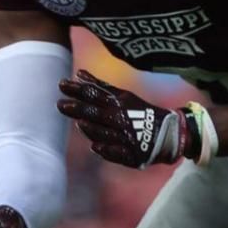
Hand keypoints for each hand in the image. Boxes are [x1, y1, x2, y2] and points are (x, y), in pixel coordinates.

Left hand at [56, 70, 188, 167]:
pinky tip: (95, 147)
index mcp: (118, 104)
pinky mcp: (130, 154)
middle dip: (79, 108)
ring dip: (92, 128)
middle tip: (60, 105)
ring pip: (106, 133)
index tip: (62, 84)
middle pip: (97, 113)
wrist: (168, 133)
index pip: (95, 95)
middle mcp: (121, 119)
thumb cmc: (140, 112)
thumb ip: (100, 87)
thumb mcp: (123, 96)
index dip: (78, 90)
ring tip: (79, 123)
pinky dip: (107, 150)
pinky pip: (117, 153)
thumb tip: (79, 73)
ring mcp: (125, 137)